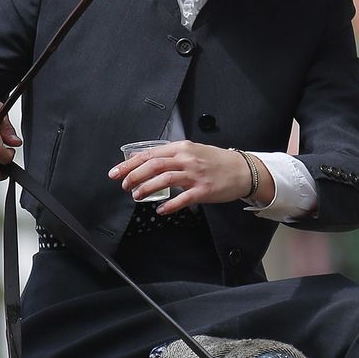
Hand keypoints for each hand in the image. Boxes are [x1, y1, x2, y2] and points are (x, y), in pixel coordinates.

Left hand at [109, 142, 268, 214]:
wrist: (242, 169)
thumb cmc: (216, 162)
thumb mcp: (192, 151)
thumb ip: (171, 156)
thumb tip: (147, 160)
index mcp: (182, 148)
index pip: (150, 154)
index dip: (130, 164)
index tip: (117, 172)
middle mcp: (187, 159)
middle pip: (154, 164)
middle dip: (135, 175)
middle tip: (124, 185)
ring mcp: (195, 174)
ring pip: (165, 178)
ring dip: (147, 187)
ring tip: (136, 195)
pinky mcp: (203, 190)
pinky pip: (183, 198)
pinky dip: (170, 204)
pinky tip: (160, 210)